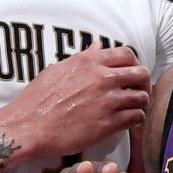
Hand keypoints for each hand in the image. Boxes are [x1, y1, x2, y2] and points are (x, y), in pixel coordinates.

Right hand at [0, 46, 150, 158]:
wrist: (28, 126)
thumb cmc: (37, 98)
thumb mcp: (57, 69)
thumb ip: (82, 58)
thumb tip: (98, 47)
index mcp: (89, 62)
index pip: (127, 54)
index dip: (134, 64)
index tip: (131, 74)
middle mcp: (102, 78)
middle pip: (141, 74)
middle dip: (143, 83)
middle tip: (137, 92)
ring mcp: (107, 101)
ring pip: (142, 97)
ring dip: (140, 103)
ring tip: (133, 109)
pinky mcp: (108, 124)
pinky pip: (136, 117)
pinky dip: (136, 120)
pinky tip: (129, 123)